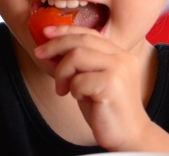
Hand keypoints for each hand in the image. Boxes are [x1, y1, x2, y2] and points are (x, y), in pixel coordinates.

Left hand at [33, 25, 151, 150]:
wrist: (129, 136)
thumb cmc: (105, 109)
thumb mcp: (89, 80)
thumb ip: (76, 63)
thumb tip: (49, 49)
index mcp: (119, 53)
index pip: (89, 33)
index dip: (66, 30)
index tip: (45, 32)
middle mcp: (122, 58)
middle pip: (82, 40)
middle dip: (55, 45)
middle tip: (39, 54)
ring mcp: (119, 70)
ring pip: (77, 56)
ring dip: (62, 72)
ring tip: (62, 88)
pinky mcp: (112, 85)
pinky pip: (79, 80)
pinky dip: (73, 89)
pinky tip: (80, 98)